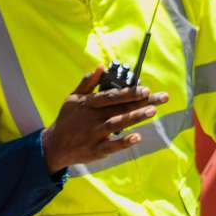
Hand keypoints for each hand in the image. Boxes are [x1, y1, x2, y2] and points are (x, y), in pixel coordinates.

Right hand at [41, 68, 168, 173]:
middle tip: (161, 98)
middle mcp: (93, 117)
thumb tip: (100, 66)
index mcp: (89, 103)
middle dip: (141, 102)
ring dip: (135, 117)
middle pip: (120, 108)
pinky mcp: (95, 150)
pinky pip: (111, 146)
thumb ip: (87, 82)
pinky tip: (137, 138)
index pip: (112, 95)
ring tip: (152, 112)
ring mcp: (94, 134)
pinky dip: (123, 143)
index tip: (146, 89)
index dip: (129, 92)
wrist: (54, 145)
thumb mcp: (73, 97)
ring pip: (117, 124)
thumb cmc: (67, 119)